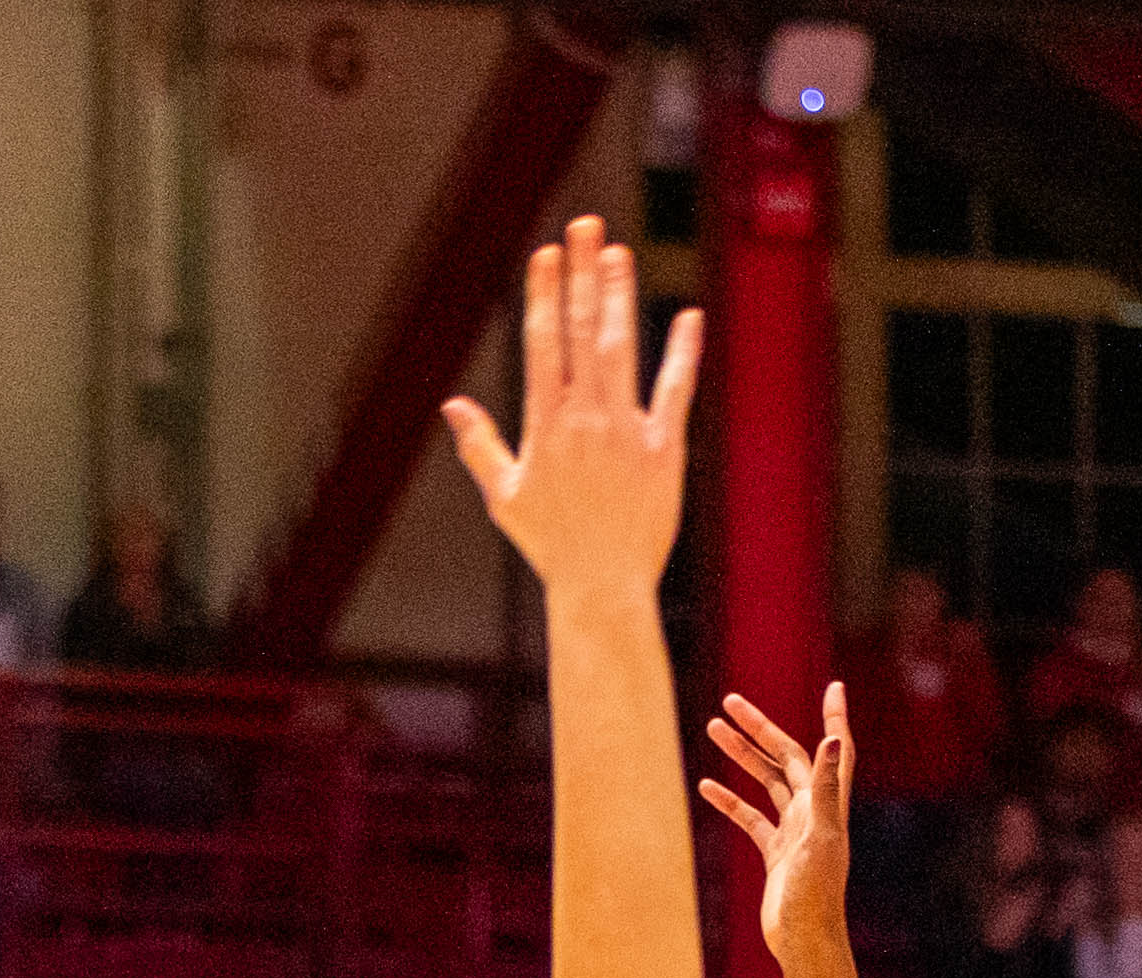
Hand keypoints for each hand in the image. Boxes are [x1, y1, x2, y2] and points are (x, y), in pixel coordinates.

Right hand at [439, 218, 701, 601]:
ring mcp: (626, 430)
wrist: (602, 587)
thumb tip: (452, 406)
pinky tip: (689, 317)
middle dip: (581, 274)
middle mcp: (584, 419)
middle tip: (585, 226)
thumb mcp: (505, 498)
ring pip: (622, 349)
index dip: (544, 294)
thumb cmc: (551, 546)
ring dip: (620, 296)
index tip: (545, 254)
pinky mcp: (664, 449)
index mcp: (544, 426)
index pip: (542, 344)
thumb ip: (480, 447)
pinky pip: (674, 391)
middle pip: (582, 331)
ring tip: (618, 252)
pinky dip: (683, 354)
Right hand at [699, 684, 857, 965]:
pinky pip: (751, 818)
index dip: (835, 717)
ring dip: (741, 756)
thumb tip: (830, 739)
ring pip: (766, 783)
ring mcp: (793, 832)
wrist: (804, 941)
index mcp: (827, 804)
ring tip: (712, 729)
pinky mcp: (775, 853)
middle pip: (786, 757)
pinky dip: (730, 800)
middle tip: (729, 702)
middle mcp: (813, 813)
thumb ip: (826, 788)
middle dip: (759, 728)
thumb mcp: (820, 838)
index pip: (834, 749)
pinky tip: (706, 786)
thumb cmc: (815, 895)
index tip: (834, 686)